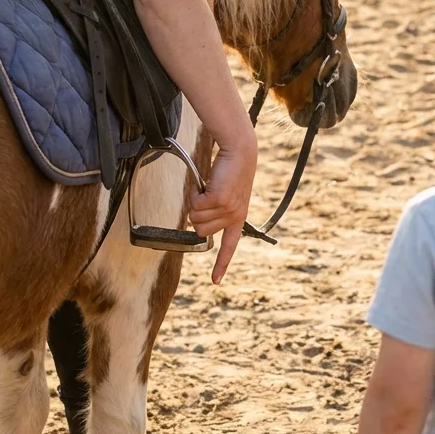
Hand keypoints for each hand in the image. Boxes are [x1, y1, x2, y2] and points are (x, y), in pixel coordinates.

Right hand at [188, 137, 256, 284]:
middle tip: (204, 197)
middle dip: (196, 215)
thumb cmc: (230, 171)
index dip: (221, 265)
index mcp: (238, 218)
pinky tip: (204, 182)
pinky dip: (194, 192)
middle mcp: (234, 216)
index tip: (215, 281)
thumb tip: (198, 225)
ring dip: (195, 202)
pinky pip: (195, 204)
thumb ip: (217, 212)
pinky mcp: (219, 199)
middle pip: (201, 232)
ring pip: (196, 218)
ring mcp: (227, 209)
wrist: (239, 152)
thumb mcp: (227, 195)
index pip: (229, 246)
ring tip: (207, 188)